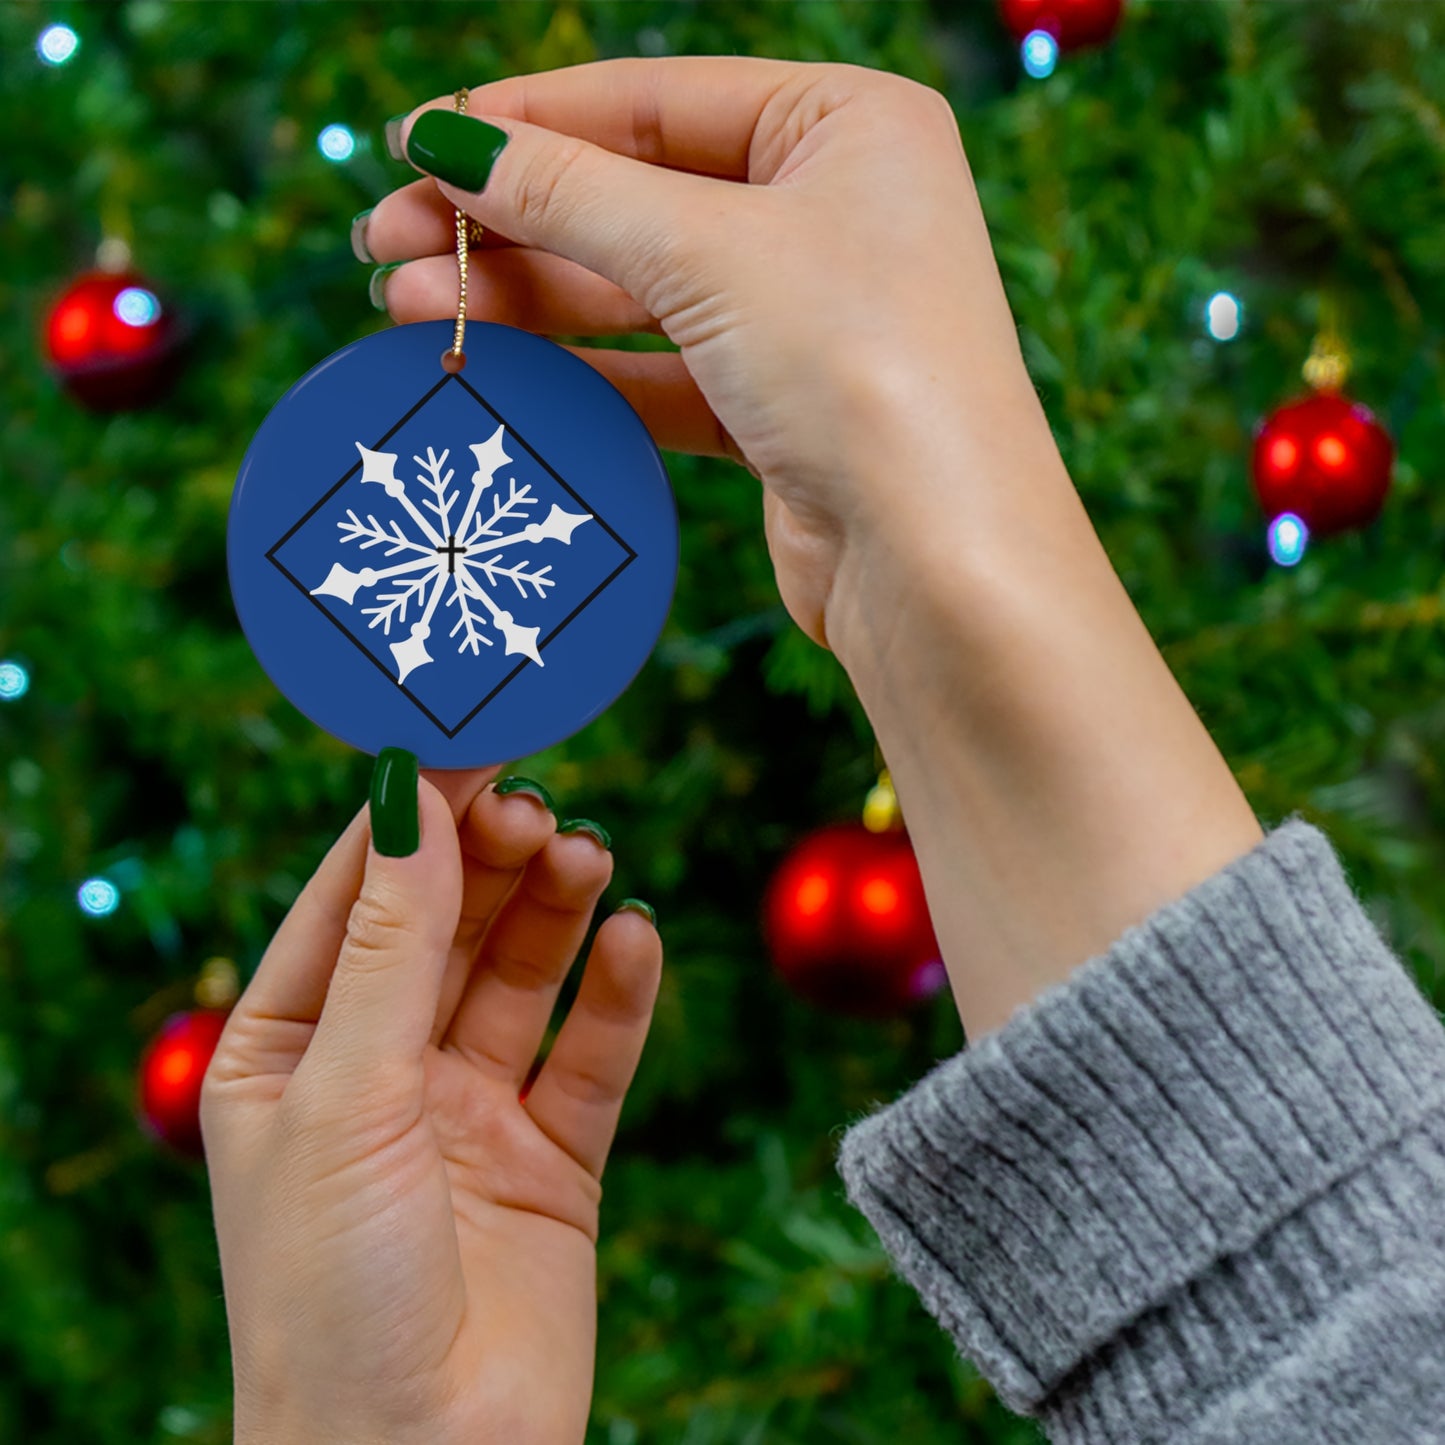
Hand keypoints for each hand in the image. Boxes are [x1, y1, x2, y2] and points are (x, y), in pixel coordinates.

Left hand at [201, 767, 661, 1444]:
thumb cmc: (332, 1294)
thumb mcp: (346, 1097)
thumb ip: (391, 945)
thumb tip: (412, 798)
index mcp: (288, 1051)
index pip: (353, 896)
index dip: (410, 814)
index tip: (469, 734)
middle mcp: (379, 1071)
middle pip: (446, 924)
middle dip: (489, 858)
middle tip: (537, 805)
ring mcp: (468, 1113)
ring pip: (521, 975)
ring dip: (554, 910)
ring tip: (587, 856)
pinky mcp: (552, 1159)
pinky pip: (591, 1055)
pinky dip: (618, 994)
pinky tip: (635, 940)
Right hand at [363, 60, 1262, 1041]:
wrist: (940, 564)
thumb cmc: (862, 370)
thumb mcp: (706, 253)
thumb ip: (569, 193)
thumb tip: (446, 143)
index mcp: (847, 126)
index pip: (655, 99)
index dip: (527, 121)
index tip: (416, 146)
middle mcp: (834, 211)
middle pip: (636, 197)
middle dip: (509, 222)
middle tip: (386, 243)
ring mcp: (808, 316)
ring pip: (638, 292)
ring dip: (525, 298)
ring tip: (409, 306)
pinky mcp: (781, 410)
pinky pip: (659, 372)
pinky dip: (579, 370)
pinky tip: (491, 368)